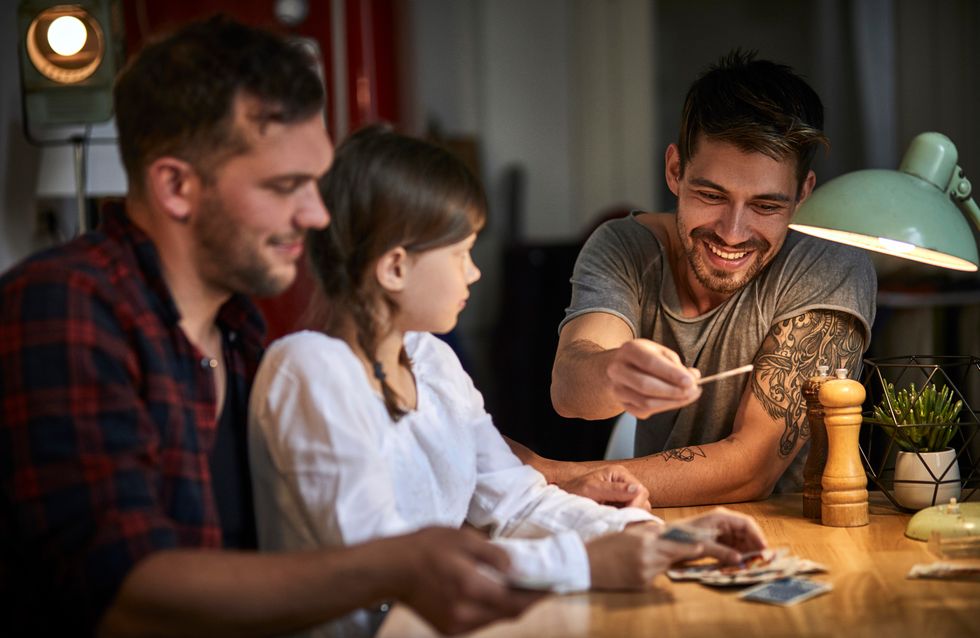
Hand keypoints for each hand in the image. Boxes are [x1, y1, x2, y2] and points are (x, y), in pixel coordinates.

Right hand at [393, 527, 543, 634]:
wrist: (390, 570)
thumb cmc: (424, 548)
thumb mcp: (460, 538)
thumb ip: (492, 554)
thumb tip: (515, 567)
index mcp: (469, 589)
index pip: (515, 602)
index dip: (537, 596)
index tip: (554, 585)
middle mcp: (464, 614)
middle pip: (508, 614)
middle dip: (528, 600)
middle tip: (543, 585)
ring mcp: (455, 625)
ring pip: (495, 619)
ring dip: (510, 605)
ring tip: (522, 587)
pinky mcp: (448, 629)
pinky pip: (480, 621)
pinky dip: (493, 609)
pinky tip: (497, 593)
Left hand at [558, 464, 650, 510]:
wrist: (563, 495)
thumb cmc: (573, 489)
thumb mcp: (592, 489)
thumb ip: (614, 489)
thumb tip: (637, 489)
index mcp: (620, 474)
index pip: (641, 491)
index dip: (636, 505)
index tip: (625, 515)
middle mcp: (624, 482)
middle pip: (643, 500)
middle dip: (633, 511)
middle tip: (617, 519)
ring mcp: (622, 494)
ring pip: (638, 509)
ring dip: (628, 515)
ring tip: (612, 518)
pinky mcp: (619, 505)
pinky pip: (629, 514)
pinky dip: (623, 518)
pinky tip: (612, 519)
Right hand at [586, 523, 702, 589]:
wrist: (585, 563)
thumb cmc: (604, 545)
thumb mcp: (628, 534)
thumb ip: (649, 533)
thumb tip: (667, 531)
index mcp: (645, 540)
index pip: (676, 542)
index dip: (691, 544)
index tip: (703, 544)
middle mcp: (648, 556)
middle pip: (675, 555)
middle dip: (688, 553)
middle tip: (703, 551)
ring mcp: (646, 572)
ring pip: (665, 566)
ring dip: (663, 561)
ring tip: (646, 554)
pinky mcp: (642, 584)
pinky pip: (654, 577)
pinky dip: (651, 571)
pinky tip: (634, 566)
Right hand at [606, 339, 700, 417]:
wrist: (622, 367)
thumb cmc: (646, 358)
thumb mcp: (660, 352)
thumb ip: (676, 365)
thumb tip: (693, 377)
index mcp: (629, 350)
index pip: (650, 363)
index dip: (671, 374)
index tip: (691, 381)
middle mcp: (618, 369)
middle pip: (645, 385)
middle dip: (673, 391)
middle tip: (693, 392)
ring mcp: (617, 388)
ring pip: (645, 402)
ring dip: (671, 402)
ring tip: (688, 397)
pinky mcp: (621, 403)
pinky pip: (643, 411)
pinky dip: (663, 408)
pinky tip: (673, 401)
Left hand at [673, 507, 767, 563]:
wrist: (669, 540)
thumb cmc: (685, 538)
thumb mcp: (704, 546)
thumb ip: (722, 552)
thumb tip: (740, 559)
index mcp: (721, 517)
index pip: (746, 523)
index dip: (757, 535)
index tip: (764, 548)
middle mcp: (724, 522)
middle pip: (746, 532)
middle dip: (754, 545)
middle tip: (761, 559)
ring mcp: (722, 531)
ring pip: (742, 540)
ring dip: (747, 551)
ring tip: (753, 563)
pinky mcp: (719, 540)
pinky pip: (734, 546)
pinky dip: (738, 554)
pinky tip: (741, 563)